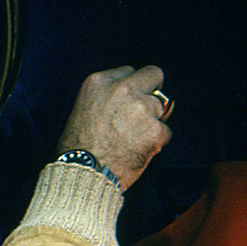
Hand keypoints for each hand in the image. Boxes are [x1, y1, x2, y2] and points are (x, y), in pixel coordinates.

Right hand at [57, 65, 171, 190]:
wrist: (84, 173)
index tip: (129, 100)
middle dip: (152, 91)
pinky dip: (157, 142)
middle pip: (153, 75)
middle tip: (145, 111)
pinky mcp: (155, 128)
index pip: (129, 71)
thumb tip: (134, 95)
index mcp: (100, 82)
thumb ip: (108, 96)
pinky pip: (165, 131)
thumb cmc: (80, 147)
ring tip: (132, 139)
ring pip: (161, 106)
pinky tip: (138, 150)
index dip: (132, 87)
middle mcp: (122, 89)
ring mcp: (141, 108)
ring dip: (152, 121)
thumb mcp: (85, 107)